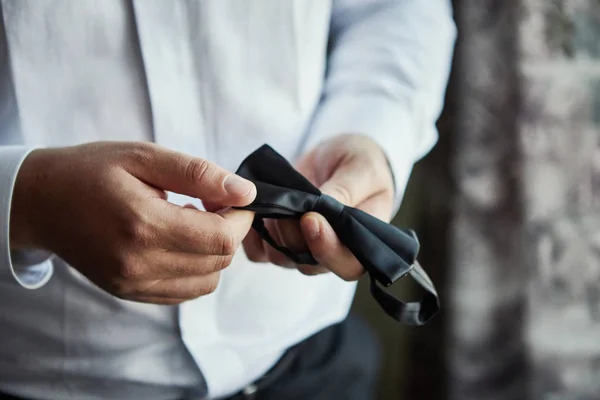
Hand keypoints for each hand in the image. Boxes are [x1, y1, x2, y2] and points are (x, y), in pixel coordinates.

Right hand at [10, 141, 255, 303]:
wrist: (41, 202)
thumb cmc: (90, 172)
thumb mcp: (144, 157)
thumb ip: (198, 174)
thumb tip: (246, 192)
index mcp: (144, 225)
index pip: (221, 238)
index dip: (240, 218)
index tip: (233, 197)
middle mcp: (139, 263)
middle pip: (219, 261)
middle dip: (229, 231)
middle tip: (212, 203)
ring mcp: (134, 284)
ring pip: (207, 281)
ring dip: (214, 252)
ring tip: (193, 221)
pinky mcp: (130, 293)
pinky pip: (184, 291)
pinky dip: (196, 269)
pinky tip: (179, 241)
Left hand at [242, 134, 394, 280]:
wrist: (334, 157)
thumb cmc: (361, 163)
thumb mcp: (362, 168)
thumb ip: (347, 190)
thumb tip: (323, 205)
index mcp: (362, 241)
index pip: (348, 265)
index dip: (328, 250)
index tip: (311, 219)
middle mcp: (331, 251)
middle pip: (309, 265)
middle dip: (294, 236)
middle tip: (288, 205)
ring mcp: (302, 248)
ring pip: (281, 257)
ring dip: (274, 232)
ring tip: (274, 199)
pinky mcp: (277, 240)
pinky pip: (258, 251)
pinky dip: (252, 234)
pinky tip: (254, 209)